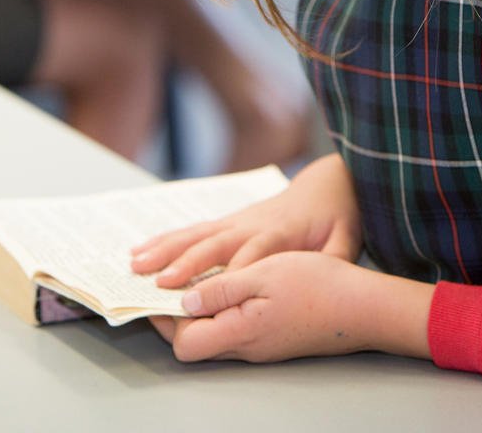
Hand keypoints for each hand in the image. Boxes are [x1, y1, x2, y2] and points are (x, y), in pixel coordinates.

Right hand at [131, 154, 359, 288]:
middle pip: (216, 243)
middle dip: (187, 263)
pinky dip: (164, 239)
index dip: (231, 275)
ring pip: (196, 234)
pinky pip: (192, 230)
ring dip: (165, 249)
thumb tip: (316, 278)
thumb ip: (333, 259)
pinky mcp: (227, 220)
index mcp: (282, 233)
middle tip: (160, 283)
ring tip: (135, 266)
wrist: (327, 185)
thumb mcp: (346, 240)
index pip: (254, 255)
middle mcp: (252, 224)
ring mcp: (236, 220)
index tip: (208, 296)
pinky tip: (139, 250)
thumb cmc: (338, 218)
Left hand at [151, 252, 434, 362]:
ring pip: (213, 333)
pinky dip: (217, 309)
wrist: (366, 307)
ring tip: (184, 282)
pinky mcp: (272, 335)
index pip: (185, 342)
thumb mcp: (266, 275)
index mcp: (241, 331)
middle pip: (194, 342)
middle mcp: (247, 345)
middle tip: (159, 284)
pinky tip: (221, 286)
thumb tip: (184, 301)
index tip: (155, 289)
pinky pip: (232, 326)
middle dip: (172, 314)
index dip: (164, 318)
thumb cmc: (321, 287)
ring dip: (194, 310)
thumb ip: (223, 290)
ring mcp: (260, 343)